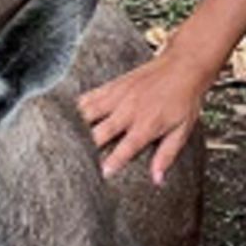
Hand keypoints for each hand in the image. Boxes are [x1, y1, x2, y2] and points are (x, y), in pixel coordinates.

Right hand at [79, 40, 211, 182]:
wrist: (183, 66)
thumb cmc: (184, 99)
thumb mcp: (182, 130)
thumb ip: (167, 155)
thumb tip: (157, 179)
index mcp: (146, 125)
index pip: (124, 149)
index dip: (111, 163)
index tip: (100, 174)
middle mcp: (128, 111)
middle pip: (98, 133)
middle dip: (84, 148)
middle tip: (73, 161)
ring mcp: (118, 96)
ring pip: (87, 113)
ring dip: (74, 127)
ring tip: (61, 140)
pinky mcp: (113, 85)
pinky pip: (89, 97)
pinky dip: (76, 107)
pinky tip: (65, 116)